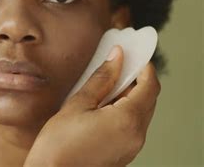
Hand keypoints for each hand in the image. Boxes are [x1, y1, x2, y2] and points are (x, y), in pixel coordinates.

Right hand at [24, 45, 160, 166]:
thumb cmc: (58, 144)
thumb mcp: (78, 104)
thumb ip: (101, 79)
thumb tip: (116, 58)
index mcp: (127, 120)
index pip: (149, 86)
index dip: (144, 66)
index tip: (134, 53)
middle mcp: (136, 135)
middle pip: (148, 99)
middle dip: (137, 78)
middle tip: (119, 62)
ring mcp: (131, 147)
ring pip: (141, 112)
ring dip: (130, 95)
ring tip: (107, 82)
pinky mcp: (123, 153)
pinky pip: (132, 126)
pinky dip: (125, 110)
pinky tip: (104, 104)